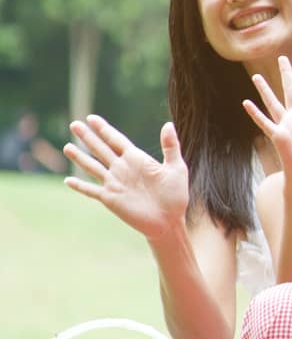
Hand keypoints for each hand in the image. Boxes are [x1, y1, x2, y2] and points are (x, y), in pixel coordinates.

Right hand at [63, 116, 189, 239]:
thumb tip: (168, 124)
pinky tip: (67, 181)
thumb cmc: (176, 195)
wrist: (169, 220)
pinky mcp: (110, 198)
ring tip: (67, 146)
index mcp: (137, 159)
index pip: (116, 140)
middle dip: (87, 137)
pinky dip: (79, 186)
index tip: (92, 118)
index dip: (104, 129)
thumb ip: (170, 146)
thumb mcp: (176, 168)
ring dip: (80, 157)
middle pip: (100, 149)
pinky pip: (91, 190)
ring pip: (92, 167)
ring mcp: (114, 183)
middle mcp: (122, 168)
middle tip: (73, 124)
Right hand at [243, 55, 291, 190]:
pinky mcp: (279, 135)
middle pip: (290, 90)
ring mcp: (285, 125)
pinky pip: (265, 122)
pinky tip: (246, 103)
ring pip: (273, 103)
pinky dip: (255, 113)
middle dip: (287, 74)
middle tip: (282, 57)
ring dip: (265, 90)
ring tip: (256, 76)